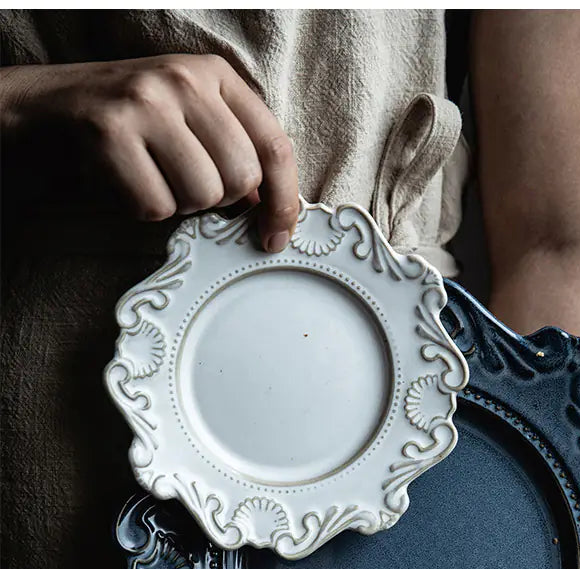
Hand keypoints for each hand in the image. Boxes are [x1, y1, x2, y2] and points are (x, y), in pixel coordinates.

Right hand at [0, 55, 298, 247]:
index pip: (274, 146)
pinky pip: (156, 205)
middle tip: (185, 186)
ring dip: (179, 205)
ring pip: (201, 195)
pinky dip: (143, 209)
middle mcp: (184, 80)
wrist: (50, 110)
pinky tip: (126, 181)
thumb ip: (236, 149)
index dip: (284, 202)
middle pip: (240, 178)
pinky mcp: (111, 133)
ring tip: (153, 178)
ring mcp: (146, 103)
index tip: (276, 237)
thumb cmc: (133, 125)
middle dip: (217, 200)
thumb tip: (272, 210)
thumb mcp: (191, 119)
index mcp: (215, 75)